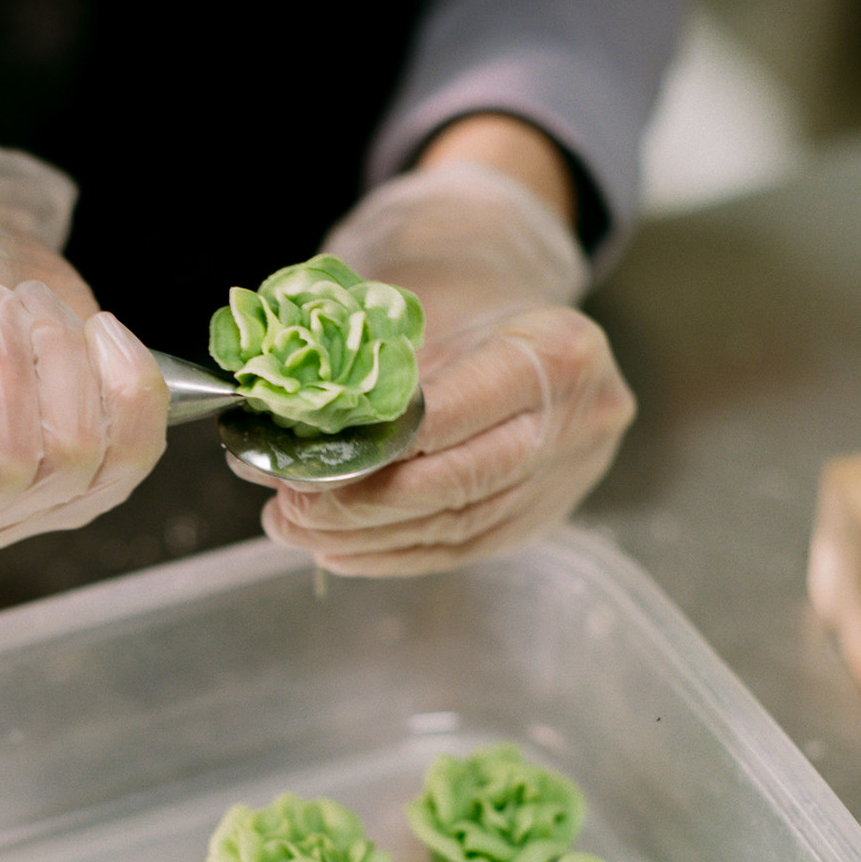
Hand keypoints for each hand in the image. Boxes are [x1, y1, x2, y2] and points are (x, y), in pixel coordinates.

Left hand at [260, 160, 628, 575]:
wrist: (542, 332)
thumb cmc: (473, 307)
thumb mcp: (428, 311)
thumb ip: (367, 373)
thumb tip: (282, 436)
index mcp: (559, 351)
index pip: (457, 411)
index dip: (379, 447)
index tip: (306, 464)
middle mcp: (579, 420)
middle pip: (463, 479)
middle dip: (365, 502)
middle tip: (290, 510)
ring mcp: (570, 475)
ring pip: (461, 523)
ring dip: (371, 536)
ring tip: (299, 531)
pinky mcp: (549, 514)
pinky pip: (469, 546)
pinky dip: (401, 554)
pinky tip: (343, 552)